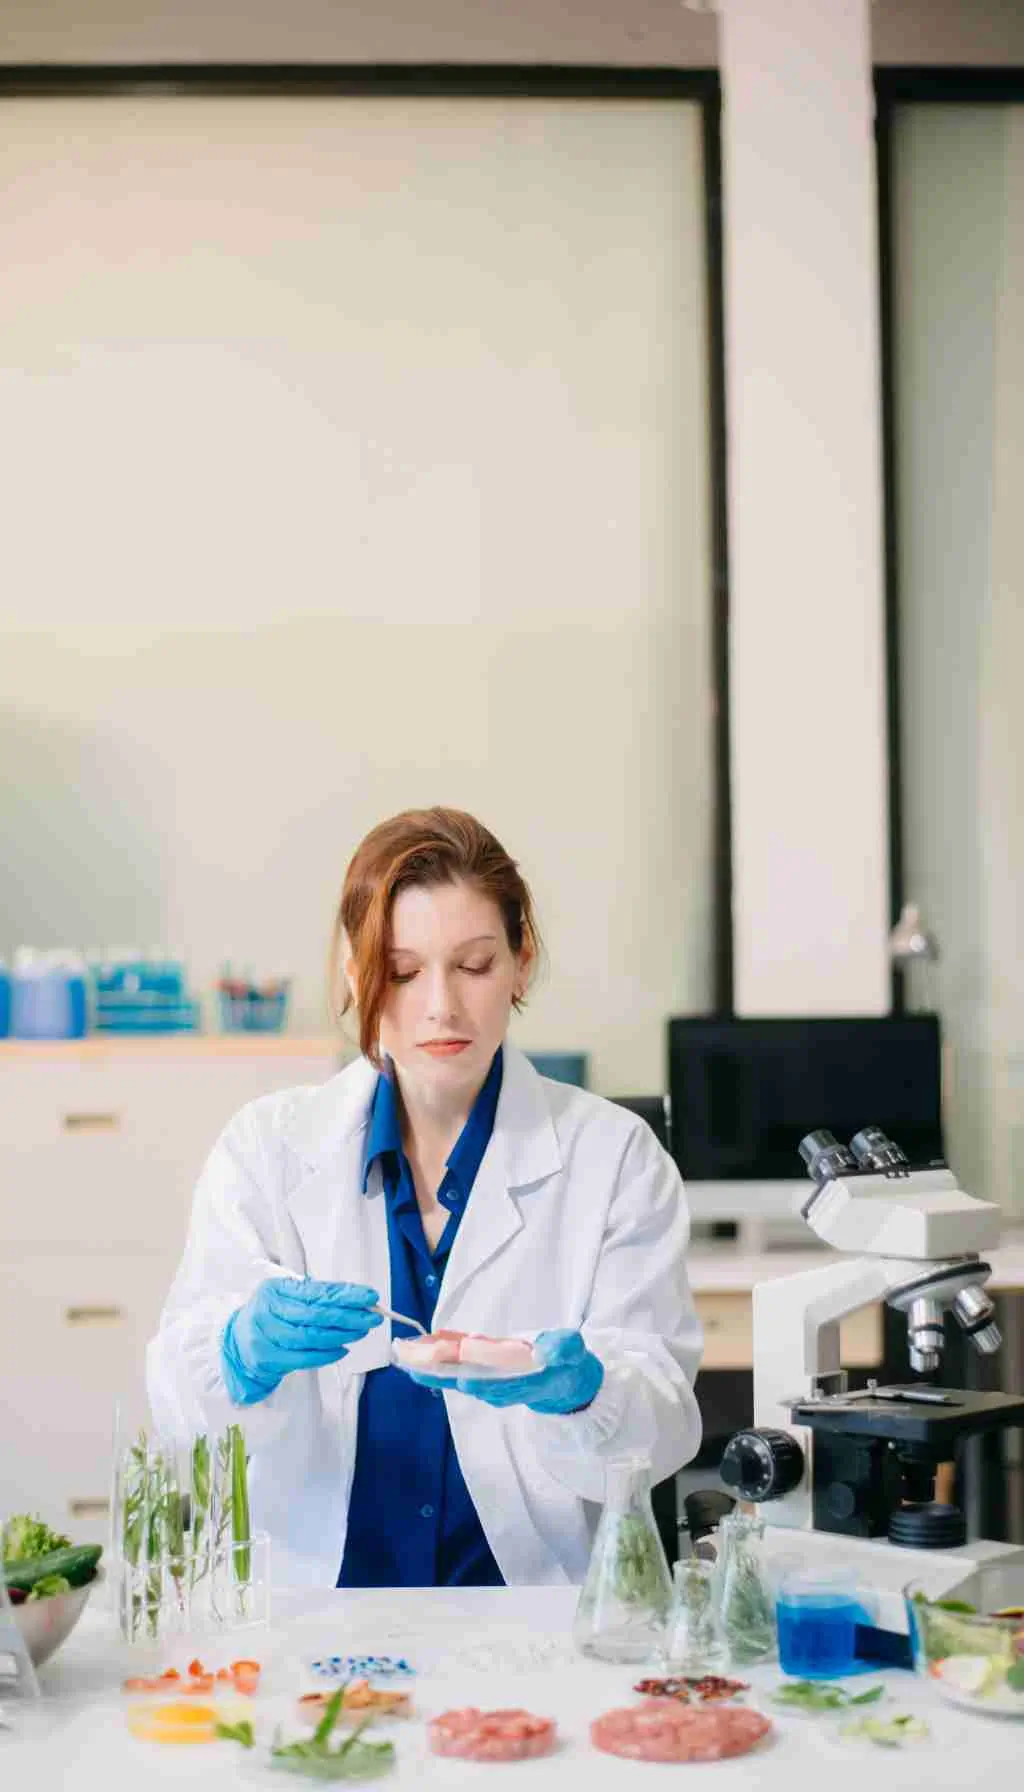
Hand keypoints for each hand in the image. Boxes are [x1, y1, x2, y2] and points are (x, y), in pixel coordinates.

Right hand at [222, 1276, 381, 1404]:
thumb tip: (358, 1298)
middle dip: (348, 1316)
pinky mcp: (266, 1358)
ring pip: (309, 1337)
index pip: (316, 1292)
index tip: (370, 1297)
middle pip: (314, 1315)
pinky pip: (302, 1358)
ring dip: (340, 1336)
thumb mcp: (288, 1297)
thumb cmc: (271, 1315)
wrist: (238, 1342)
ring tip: (361, 1331)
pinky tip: (342, 1349)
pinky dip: (326, 1355)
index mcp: (274, 1289)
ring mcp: (264, 1336)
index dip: (345, 1295)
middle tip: (373, 1317)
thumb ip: (319, 1296)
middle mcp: (266, 1310)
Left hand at [408, 1328, 603, 1414]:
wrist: (564, 1381)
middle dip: (443, 1375)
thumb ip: (563, 1348)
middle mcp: (502, 1387)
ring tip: (407, 1357)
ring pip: (457, 1378)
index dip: (481, 1382)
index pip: (500, 1385)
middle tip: (415, 1365)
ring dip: (432, 1369)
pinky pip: (457, 1369)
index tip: (464, 1379)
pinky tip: (418, 1351)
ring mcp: (491, 1383)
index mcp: (524, 1382)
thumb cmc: (568, 1363)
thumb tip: (548, 1351)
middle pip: (469, 1383)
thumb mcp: (574, 1351)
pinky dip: (437, 1360)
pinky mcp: (483, 1376)